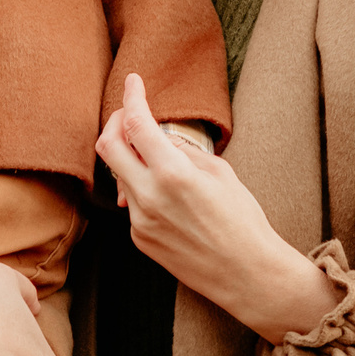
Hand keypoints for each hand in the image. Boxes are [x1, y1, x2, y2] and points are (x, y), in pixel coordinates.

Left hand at [95, 74, 343, 344]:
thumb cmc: (243, 219)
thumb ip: (183, 150)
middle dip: (115, 122)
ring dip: (132, 158)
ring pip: (119, 176)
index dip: (131, 97)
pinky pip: (131, 202)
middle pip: (107, 146)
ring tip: (160, 158)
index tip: (133, 81)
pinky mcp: (139, 239)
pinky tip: (168, 195)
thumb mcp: (220, 172)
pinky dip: (142, 188)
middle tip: (131, 114)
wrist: (247, 274)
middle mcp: (148, 197)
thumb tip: (160, 136)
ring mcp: (139, 221)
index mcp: (172, 174)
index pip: (136, 124)